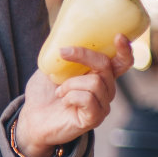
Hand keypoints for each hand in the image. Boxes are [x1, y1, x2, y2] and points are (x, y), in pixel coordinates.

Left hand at [15, 34, 134, 156]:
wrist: (32, 120)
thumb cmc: (44, 94)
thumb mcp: (52, 68)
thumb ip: (63, 56)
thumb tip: (65, 39)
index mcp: (99, 76)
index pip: (122, 62)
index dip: (124, 50)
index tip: (118, 36)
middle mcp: (106, 90)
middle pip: (106, 66)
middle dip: (83, 56)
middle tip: (63, 53)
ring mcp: (102, 105)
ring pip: (95, 83)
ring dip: (71, 83)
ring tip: (59, 91)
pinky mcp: (94, 118)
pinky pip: (88, 99)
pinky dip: (71, 96)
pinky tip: (64, 100)